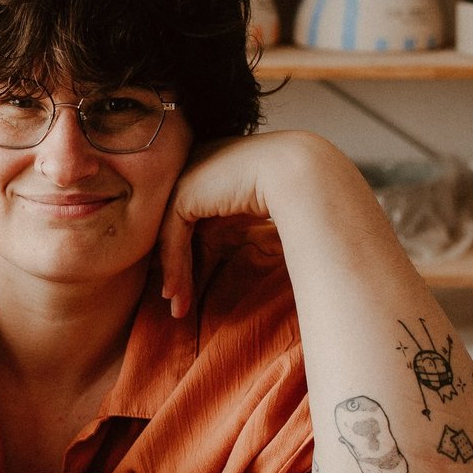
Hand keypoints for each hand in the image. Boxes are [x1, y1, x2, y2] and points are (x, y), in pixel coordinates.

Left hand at [158, 134, 278, 319]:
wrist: (300, 173)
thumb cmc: (293, 192)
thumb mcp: (253, 210)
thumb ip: (231, 223)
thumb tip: (220, 253)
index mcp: (213, 166)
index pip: (191, 215)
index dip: (188, 253)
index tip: (189, 285)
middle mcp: (196, 165)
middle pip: (177, 226)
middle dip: (176, 266)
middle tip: (176, 301)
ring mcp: (187, 175)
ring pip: (171, 234)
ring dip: (174, 273)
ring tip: (177, 307)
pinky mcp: (184, 191)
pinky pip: (172, 236)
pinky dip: (174, 266)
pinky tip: (176, 292)